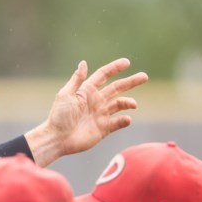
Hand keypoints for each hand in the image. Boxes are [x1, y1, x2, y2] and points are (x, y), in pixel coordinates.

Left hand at [25, 58, 147, 166]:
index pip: (103, 76)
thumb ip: (77, 80)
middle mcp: (96, 101)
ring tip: (133, 104)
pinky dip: (124, 120)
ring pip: (120, 104)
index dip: (114, 68)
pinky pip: (118, 122)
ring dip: (128, 102)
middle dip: (130, 82)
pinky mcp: (103, 128)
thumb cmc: (59, 116)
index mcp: (87, 91)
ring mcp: (100, 114)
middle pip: (117, 88)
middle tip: (144, 76)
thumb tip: (83, 63)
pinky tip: (126, 119)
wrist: (57, 138)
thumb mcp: (66, 95)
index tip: (127, 62)